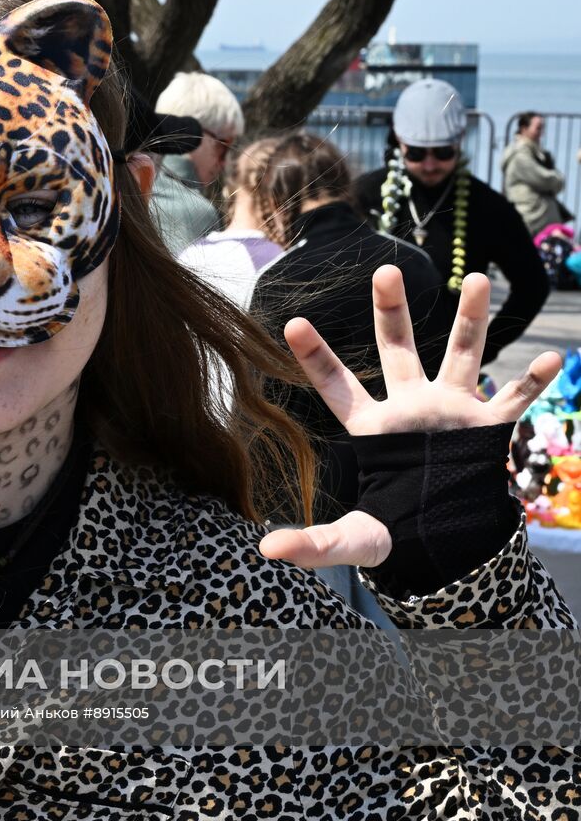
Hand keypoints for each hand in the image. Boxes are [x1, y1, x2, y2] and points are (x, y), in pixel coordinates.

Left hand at [261, 266, 559, 568]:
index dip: (316, 357)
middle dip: (391, 310)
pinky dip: (534, 380)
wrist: (447, 537)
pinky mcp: (488, 429)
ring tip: (475, 277)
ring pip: (461, 353)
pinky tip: (554, 359)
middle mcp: (410, 407)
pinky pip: (515, 399)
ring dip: (470, 318)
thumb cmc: (395, 531)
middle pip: (397, 348)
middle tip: (385, 269)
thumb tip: (268, 551)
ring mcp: (451, 411)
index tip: (293, 322)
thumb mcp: (355, 540)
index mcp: (372, 428)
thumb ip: (315, 543)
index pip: (336, 387)